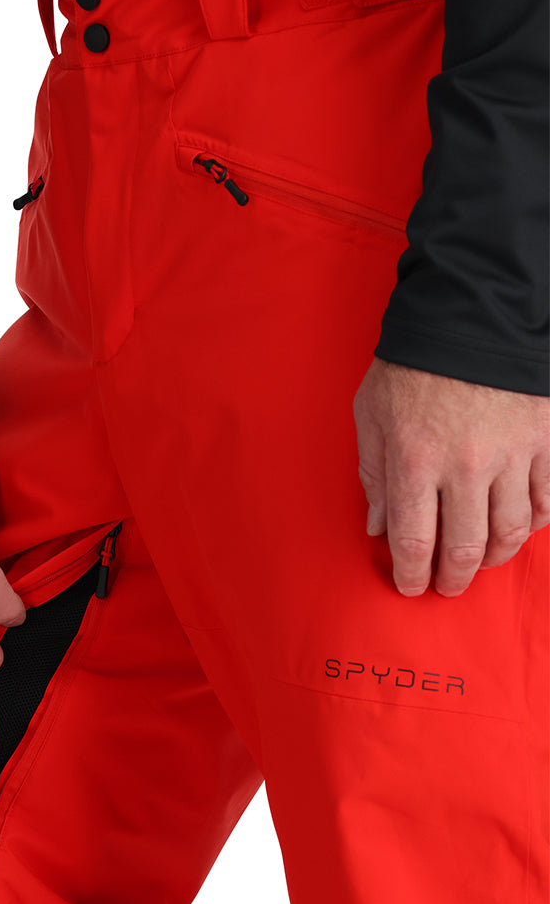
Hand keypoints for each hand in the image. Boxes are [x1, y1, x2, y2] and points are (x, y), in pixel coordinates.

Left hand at [353, 359, 549, 596]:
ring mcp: (512, 455)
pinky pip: (548, 501)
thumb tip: (378, 526)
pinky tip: (518, 530)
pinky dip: (536, 524)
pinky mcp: (545, 440)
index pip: (414, 540)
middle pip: (465, 546)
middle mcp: (466, 466)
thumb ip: (373, 474)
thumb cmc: (410, 367)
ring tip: (480, 563)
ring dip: (494, 558)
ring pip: (511, 531)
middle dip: (453, 577)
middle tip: (446, 585)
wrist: (469, 318)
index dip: (411, 573)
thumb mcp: (371, 416)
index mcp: (415, 460)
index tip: (410, 586)